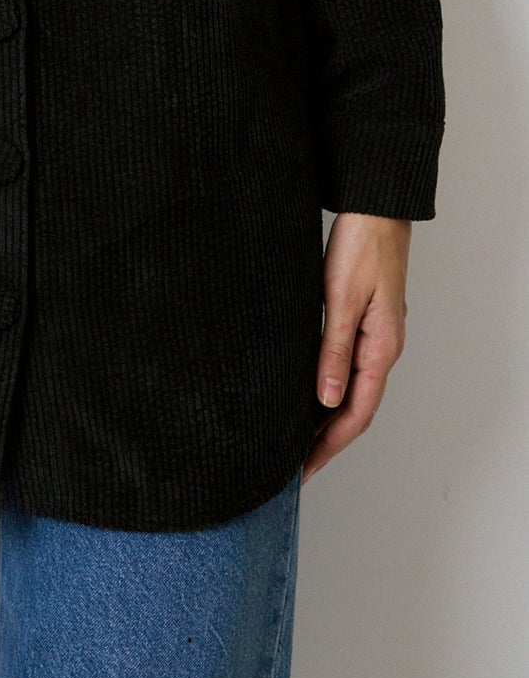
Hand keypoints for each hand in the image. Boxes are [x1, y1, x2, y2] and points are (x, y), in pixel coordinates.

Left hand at [301, 211, 410, 484]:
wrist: (374, 209)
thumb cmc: (361, 248)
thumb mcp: (342, 300)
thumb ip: (334, 351)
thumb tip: (326, 401)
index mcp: (381, 349)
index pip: (356, 414)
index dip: (330, 446)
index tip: (304, 469)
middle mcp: (382, 348)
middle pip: (356, 408)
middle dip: (327, 440)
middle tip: (295, 464)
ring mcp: (375, 335)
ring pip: (352, 388)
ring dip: (327, 416)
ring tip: (297, 437)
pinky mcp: (364, 320)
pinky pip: (348, 365)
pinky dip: (329, 386)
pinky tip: (308, 390)